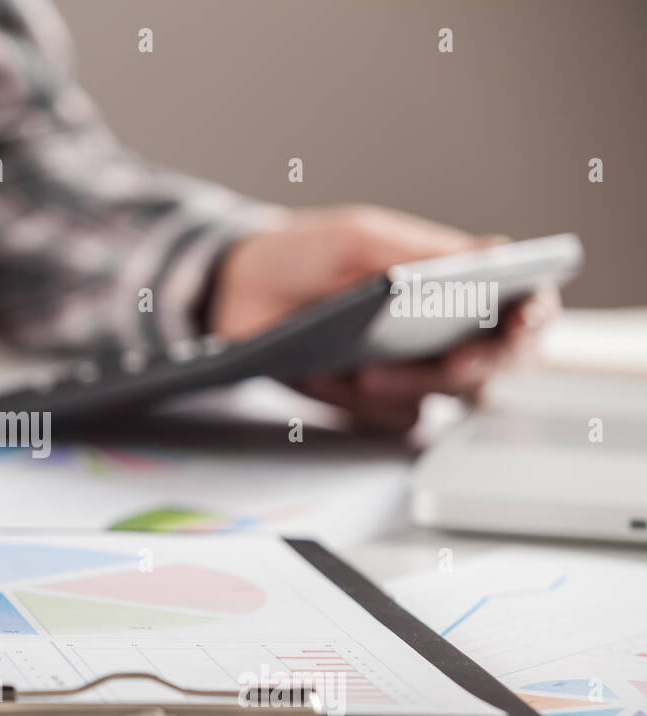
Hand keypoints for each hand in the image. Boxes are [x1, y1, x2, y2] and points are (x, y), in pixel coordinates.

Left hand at [211, 205, 559, 430]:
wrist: (234, 290)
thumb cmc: (305, 254)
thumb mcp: (360, 239)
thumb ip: (422, 251)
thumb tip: (495, 252)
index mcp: (456, 282)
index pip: (523, 303)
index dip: (536, 315)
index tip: (524, 320)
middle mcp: (443, 332)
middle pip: (496, 363)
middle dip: (478, 365)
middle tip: (452, 362)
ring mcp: (410, 372)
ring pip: (445, 399)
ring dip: (413, 387)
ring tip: (366, 371)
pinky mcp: (371, 404)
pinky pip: (393, 421)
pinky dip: (367, 406)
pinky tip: (333, 380)